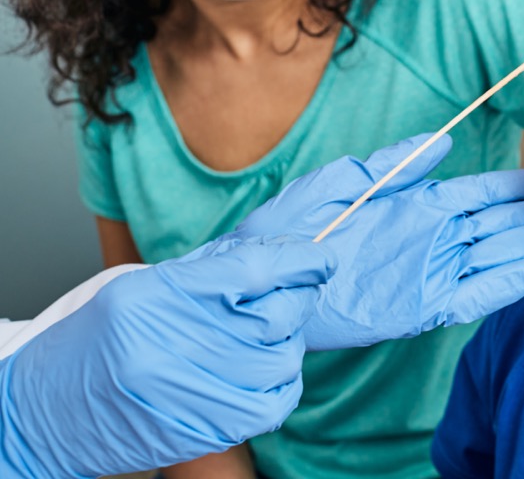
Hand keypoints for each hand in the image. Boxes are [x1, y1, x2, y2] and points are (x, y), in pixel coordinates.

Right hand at [0, 236, 334, 477]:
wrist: (45, 412)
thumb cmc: (95, 342)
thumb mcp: (141, 286)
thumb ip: (209, 269)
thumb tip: (275, 252)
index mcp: (162, 296)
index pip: (256, 269)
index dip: (300, 260)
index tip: (319, 257)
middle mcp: (177, 344)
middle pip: (278, 313)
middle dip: (299, 298)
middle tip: (296, 293)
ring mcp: (191, 391)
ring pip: (283, 358)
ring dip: (288, 342)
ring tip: (267, 335)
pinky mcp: (203, 429)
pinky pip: (275, 403)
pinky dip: (283, 383)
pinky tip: (266, 371)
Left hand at [236, 134, 523, 349]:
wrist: (258, 286)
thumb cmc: (289, 229)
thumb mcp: (339, 183)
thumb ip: (393, 164)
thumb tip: (442, 143)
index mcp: (417, 204)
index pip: (483, 191)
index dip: (522, 184)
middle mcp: (432, 238)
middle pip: (502, 223)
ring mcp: (429, 273)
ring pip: (498, 256)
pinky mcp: (419, 308)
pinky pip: (474, 296)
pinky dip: (508, 284)